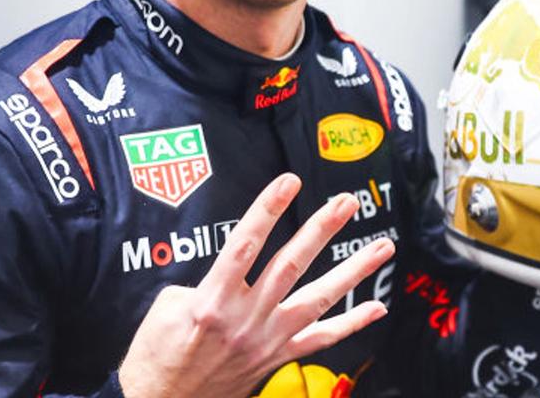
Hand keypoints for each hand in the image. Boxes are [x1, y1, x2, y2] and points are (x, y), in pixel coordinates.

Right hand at [117, 173, 395, 397]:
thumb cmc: (158, 354)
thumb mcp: (166, 307)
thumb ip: (204, 282)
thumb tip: (230, 270)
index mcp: (212, 300)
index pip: (245, 244)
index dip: (268, 209)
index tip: (288, 182)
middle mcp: (245, 319)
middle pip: (290, 265)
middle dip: (321, 230)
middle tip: (345, 203)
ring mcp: (266, 340)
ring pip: (318, 299)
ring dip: (353, 271)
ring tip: (381, 247)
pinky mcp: (276, 357)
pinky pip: (321, 340)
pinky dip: (351, 323)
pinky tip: (375, 307)